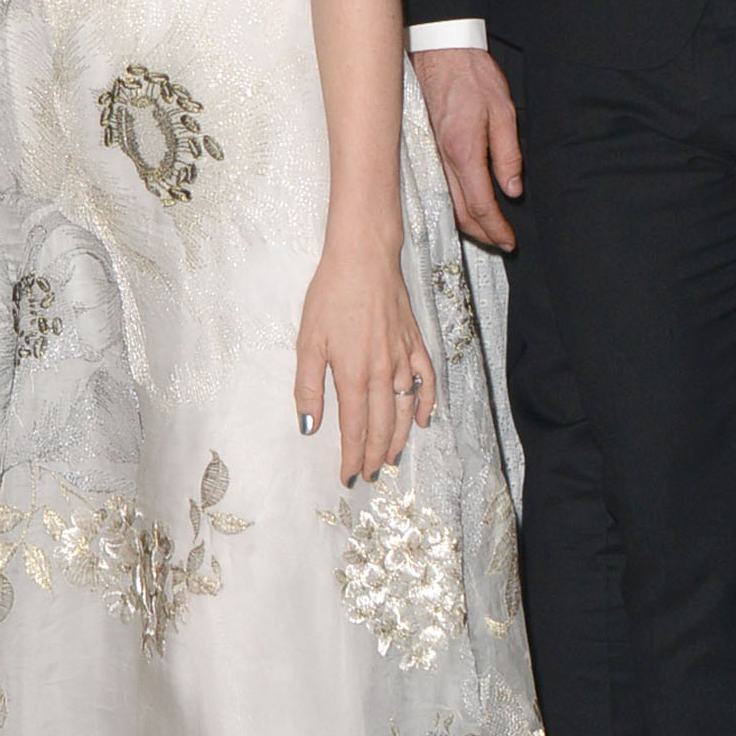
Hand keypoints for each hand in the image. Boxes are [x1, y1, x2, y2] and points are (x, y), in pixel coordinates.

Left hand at [296, 237, 437, 483]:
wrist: (364, 258)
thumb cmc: (330, 296)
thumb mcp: (308, 342)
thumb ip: (308, 387)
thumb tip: (309, 427)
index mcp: (354, 375)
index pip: (355, 429)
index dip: (353, 456)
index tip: (349, 477)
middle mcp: (383, 372)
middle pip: (383, 426)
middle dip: (376, 455)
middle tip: (370, 474)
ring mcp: (403, 358)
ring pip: (406, 410)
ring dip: (399, 438)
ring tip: (391, 458)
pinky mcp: (415, 342)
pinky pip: (427, 380)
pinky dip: (427, 403)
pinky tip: (423, 419)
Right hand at [412, 46, 521, 250]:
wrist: (440, 51)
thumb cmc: (471, 75)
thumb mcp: (503, 111)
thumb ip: (508, 154)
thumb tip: (513, 188)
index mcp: (464, 152)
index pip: (481, 205)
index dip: (497, 229)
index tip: (510, 240)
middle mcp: (442, 159)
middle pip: (459, 213)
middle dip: (481, 234)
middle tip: (501, 242)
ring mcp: (428, 155)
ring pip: (445, 204)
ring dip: (465, 223)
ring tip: (485, 230)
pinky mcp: (424, 149)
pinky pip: (437, 187)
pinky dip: (451, 205)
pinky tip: (462, 206)